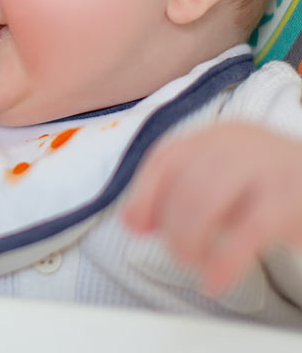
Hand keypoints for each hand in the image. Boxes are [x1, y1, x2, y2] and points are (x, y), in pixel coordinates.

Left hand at [123, 122, 301, 295]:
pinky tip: (215, 281)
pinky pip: (247, 232)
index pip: (165, 157)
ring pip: (205, 201)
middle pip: (182, 182)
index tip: (135, 228)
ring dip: (190, 240)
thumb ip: (176, 195)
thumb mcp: (222, 184)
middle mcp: (238, 143)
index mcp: (215, 135)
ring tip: (196, 262)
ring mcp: (266, 166)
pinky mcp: (291, 199)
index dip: (143, 195)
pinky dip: (224, 262)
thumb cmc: (271, 190)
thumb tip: (131, 220)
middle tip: (180, 253)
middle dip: (171, 226)